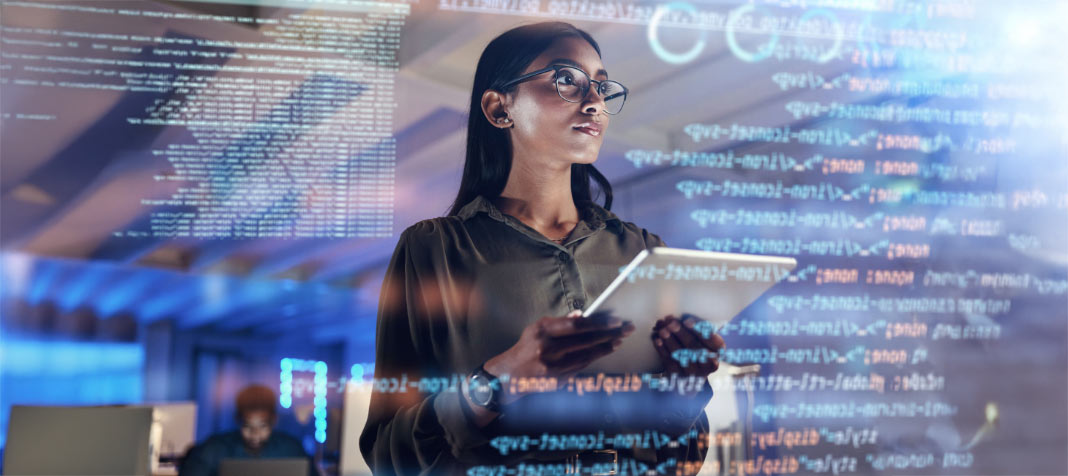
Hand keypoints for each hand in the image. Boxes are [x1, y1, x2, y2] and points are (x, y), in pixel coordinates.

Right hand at [484, 310, 633, 405]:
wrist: (510, 375)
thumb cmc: (527, 347)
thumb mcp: (537, 328)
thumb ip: (560, 322)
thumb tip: (582, 315)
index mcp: (542, 331)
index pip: (577, 325)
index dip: (599, 323)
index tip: (615, 320)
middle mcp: (548, 349)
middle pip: (586, 340)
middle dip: (609, 334)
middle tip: (626, 328)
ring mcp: (553, 366)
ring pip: (587, 355)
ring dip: (606, 347)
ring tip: (619, 340)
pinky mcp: (558, 379)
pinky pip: (582, 366)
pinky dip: (595, 358)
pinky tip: (605, 351)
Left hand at [652, 313, 725, 377]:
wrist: (691, 367)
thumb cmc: (697, 343)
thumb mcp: (702, 334)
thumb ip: (693, 325)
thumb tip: (675, 318)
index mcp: (718, 349)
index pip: (711, 340)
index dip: (699, 331)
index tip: (687, 322)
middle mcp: (709, 363)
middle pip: (694, 347)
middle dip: (681, 334)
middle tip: (671, 324)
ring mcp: (694, 371)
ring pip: (681, 355)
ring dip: (670, 341)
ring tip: (662, 330)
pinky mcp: (680, 375)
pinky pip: (670, 362)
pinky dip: (663, 350)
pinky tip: (658, 340)